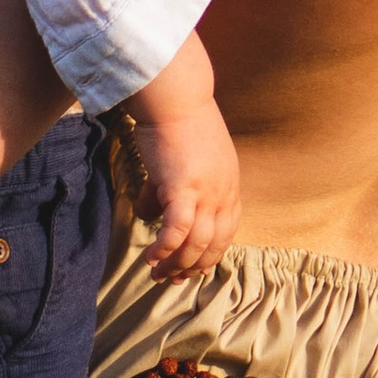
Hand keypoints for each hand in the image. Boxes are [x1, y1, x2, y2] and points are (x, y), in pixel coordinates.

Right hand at [124, 39, 240, 278]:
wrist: (176, 98)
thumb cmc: (176, 124)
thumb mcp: (181, 162)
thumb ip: (167, 190)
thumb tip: (147, 214)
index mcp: (229, 188)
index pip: (224, 234)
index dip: (206, 256)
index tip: (187, 269)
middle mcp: (224, 195)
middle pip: (212, 245)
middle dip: (191, 268)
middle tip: (169, 279)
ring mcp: (207, 193)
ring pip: (196, 244)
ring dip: (175, 264)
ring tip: (155, 273)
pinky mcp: (184, 189)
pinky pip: (177, 231)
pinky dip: (165, 248)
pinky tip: (151, 257)